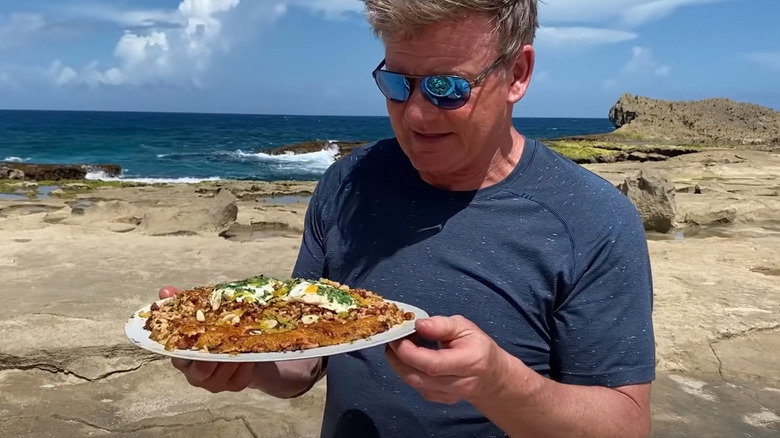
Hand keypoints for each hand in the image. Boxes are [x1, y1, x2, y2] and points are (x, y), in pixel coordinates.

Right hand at [157, 285, 260, 392]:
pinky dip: (246, 364)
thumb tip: (165, 291)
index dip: (187, 343)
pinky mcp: (234, 386)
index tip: (198, 330)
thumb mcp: (201, 319)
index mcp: (182, 357)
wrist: (241, 353)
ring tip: (241, 339)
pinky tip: (250, 352)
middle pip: (201, 369)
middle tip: (224, 336)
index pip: (178, 354)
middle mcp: (194, 374)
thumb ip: (184, 306)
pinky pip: (240, 377)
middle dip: (212, 354)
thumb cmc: (215, 334)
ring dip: (232, 355)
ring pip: (222, 372)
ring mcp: (214, 383)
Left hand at [385, 315, 507, 404]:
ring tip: (398, 345)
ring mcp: (447, 395)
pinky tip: (408, 357)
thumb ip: (442, 325)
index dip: (409, 351)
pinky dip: (406, 371)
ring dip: (399, 364)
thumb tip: (418, 324)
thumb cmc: (477, 346)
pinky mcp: (438, 399)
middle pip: (418, 377)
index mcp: (469, 362)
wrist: (490, 376)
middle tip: (392, 339)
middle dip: (398, 358)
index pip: (433, 364)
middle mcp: (458, 384)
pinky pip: (416, 386)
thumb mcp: (465, 327)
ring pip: (414, 383)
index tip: (398, 335)